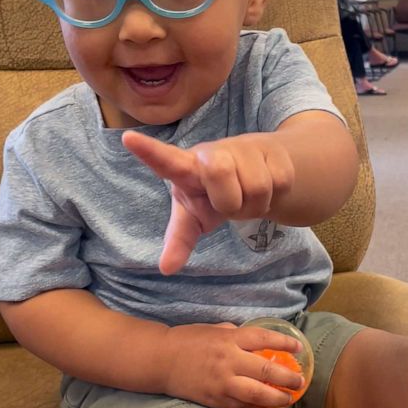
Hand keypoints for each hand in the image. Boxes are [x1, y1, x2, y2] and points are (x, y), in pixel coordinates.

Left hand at [123, 130, 294, 273]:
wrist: (258, 174)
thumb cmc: (214, 195)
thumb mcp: (195, 217)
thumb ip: (179, 240)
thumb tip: (166, 268)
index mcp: (186, 170)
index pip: (165, 162)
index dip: (149, 152)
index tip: (128, 138)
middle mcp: (212, 153)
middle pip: (221, 176)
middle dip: (231, 201)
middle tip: (230, 203)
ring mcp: (243, 148)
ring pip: (256, 186)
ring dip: (255, 203)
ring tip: (246, 197)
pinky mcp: (272, 150)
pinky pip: (279, 182)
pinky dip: (274, 196)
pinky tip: (266, 188)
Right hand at [164, 322, 303, 407]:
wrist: (161, 360)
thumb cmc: (188, 340)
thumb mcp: (213, 329)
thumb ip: (236, 335)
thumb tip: (256, 342)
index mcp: (229, 339)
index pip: (264, 339)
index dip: (284, 343)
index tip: (299, 347)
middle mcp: (228, 360)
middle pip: (266, 369)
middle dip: (288, 377)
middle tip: (300, 381)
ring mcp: (222, 382)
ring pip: (257, 394)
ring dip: (277, 398)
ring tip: (288, 399)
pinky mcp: (214, 399)